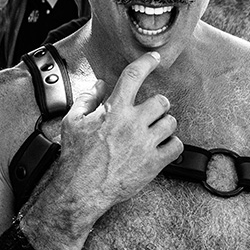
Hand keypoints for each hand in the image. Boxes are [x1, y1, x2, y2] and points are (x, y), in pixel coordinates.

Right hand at [56, 51, 182, 211]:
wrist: (81, 190)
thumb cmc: (76, 158)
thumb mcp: (72, 122)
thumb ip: (88, 99)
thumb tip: (100, 86)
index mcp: (114, 110)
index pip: (134, 76)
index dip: (146, 62)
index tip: (154, 58)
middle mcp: (133, 123)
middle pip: (161, 101)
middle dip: (157, 105)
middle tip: (150, 114)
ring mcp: (145, 143)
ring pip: (171, 123)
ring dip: (164, 125)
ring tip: (154, 133)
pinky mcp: (154, 163)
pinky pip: (176, 146)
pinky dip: (172, 146)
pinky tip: (161, 148)